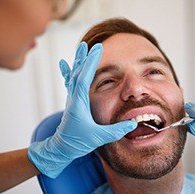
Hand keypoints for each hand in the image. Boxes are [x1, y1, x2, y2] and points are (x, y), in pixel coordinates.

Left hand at [28, 42, 136, 177]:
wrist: (61, 148)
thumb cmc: (77, 142)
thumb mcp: (99, 138)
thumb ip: (116, 130)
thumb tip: (133, 123)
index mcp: (79, 103)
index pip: (84, 78)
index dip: (91, 63)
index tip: (97, 49)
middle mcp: (73, 98)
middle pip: (78, 73)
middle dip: (85, 58)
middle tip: (91, 44)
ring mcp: (72, 99)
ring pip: (74, 75)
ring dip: (79, 61)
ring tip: (81, 48)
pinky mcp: (72, 102)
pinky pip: (70, 82)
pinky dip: (69, 71)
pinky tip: (64, 64)